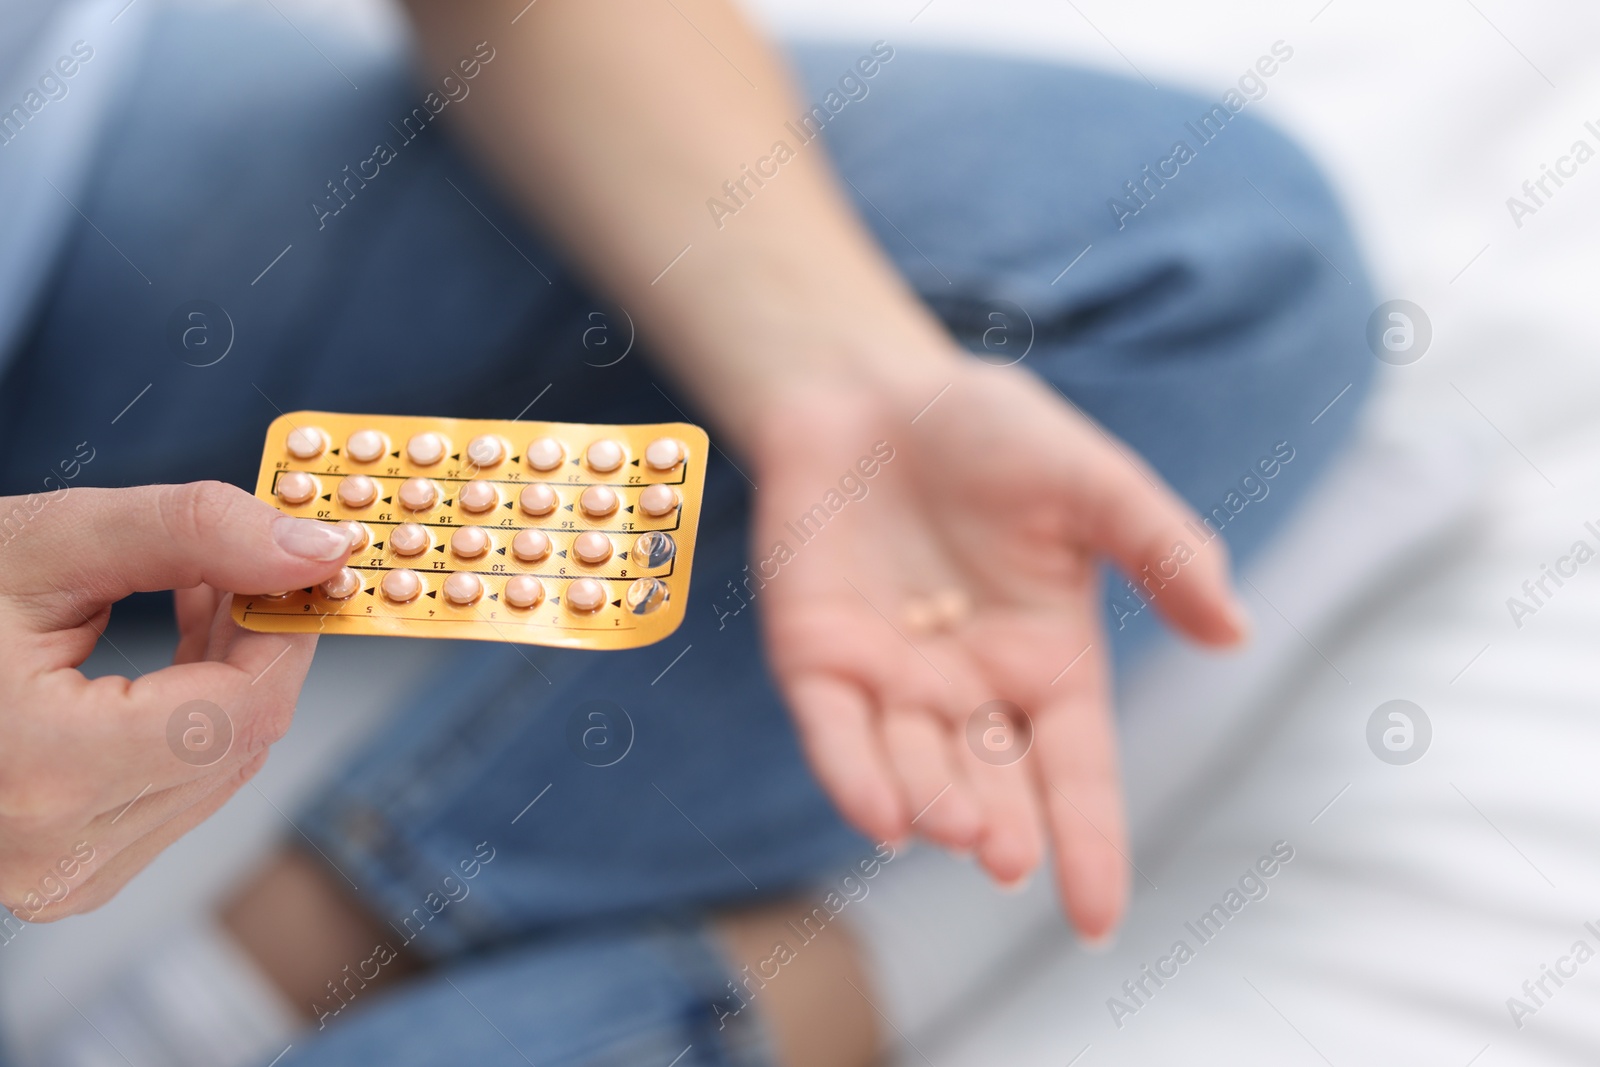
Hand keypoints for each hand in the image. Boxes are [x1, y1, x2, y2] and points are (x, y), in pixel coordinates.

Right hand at [0, 482, 350, 920]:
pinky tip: (172, 652)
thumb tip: (314, 550)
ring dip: (230, 678)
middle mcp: (57, 854)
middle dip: (259, 645)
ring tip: (200, 592)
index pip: (240, 711)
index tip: (303, 563)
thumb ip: (191, 534)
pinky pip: (178, 794)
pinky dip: (196, 722)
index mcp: (45, 771)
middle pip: (239, 743)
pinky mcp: (69, 877)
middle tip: (251, 562)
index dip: (287, 631)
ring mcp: (62, 879)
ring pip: (219, 770)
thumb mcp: (45, 544)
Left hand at [753, 359, 1247, 937]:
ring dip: (932, 804)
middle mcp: (971, 691)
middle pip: (994, 785)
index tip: (1097, 921)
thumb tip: (1236, 632)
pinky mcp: (817, 659)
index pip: (1077, 774)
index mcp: (1047, 664)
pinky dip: (853, 773)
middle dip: (1002, 829)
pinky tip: (878, 813)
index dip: (1091, 844)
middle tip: (1008, 858)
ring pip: (914, 769)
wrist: (873, 388)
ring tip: (957, 828)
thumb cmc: (990, 433)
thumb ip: (1162, 549)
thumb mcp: (1092, 483)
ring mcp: (892, 681)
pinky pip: (834, 731)